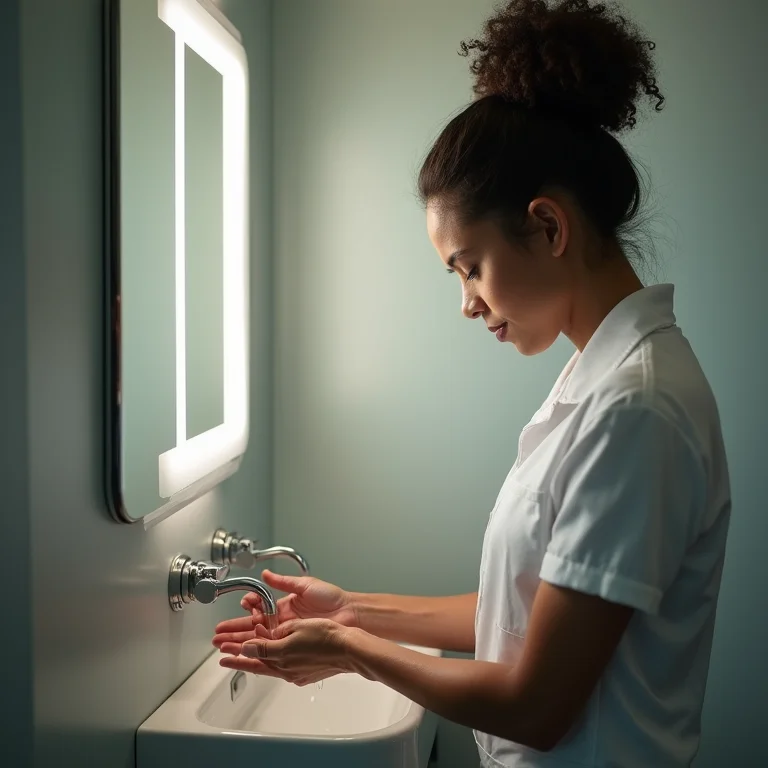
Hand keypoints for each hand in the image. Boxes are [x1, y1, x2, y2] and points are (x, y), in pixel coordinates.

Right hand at [212, 570, 357, 654]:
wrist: (349, 614)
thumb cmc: (332, 598)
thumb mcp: (305, 585)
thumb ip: (283, 582)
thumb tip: (266, 574)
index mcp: (285, 606)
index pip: (260, 608)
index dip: (249, 608)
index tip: (243, 606)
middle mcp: (283, 621)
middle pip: (254, 628)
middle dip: (235, 631)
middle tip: (218, 636)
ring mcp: (288, 634)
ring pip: (259, 641)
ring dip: (241, 643)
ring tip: (224, 646)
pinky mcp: (294, 646)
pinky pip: (272, 650)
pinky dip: (257, 652)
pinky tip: (245, 654)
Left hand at [219, 619, 353, 685]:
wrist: (348, 649)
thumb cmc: (325, 635)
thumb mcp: (293, 629)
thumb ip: (270, 638)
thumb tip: (252, 643)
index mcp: (281, 655)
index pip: (252, 653)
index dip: (236, 650)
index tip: (223, 650)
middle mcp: (285, 668)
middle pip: (257, 662)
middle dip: (239, 657)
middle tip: (224, 655)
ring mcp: (296, 673)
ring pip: (268, 666)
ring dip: (254, 660)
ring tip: (242, 656)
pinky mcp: (305, 674)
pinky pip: (282, 669)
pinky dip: (272, 663)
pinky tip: (271, 659)